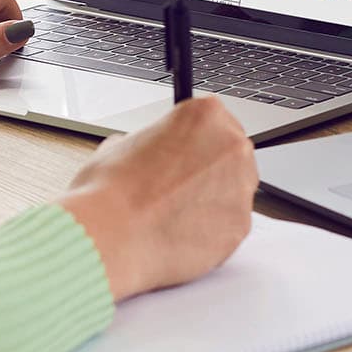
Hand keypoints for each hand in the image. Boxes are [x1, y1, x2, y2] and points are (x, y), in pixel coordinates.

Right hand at [55, 95, 257, 299]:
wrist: (111, 236)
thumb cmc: (111, 192)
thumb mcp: (120, 143)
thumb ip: (149, 142)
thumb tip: (146, 152)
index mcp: (206, 115)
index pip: (212, 121)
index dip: (193, 141)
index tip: (181, 154)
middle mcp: (232, 147)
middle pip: (230, 155)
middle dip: (207, 170)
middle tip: (175, 187)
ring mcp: (241, 188)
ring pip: (233, 191)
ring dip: (211, 200)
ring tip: (172, 213)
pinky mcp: (240, 226)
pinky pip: (230, 225)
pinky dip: (210, 231)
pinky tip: (180, 232)